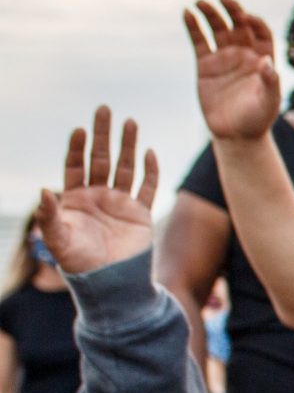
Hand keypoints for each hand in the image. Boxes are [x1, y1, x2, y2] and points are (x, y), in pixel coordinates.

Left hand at [38, 108, 160, 278]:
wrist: (110, 283)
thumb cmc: (79, 263)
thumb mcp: (57, 238)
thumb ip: (49, 214)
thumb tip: (43, 190)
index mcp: (76, 199)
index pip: (76, 165)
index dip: (77, 148)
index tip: (79, 131)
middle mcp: (98, 196)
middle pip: (101, 158)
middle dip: (102, 134)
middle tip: (103, 109)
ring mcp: (121, 203)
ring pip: (125, 167)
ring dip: (128, 145)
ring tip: (130, 122)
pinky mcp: (141, 213)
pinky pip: (148, 187)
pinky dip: (150, 170)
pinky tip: (149, 153)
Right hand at [185, 0, 284, 142]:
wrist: (235, 134)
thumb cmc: (257, 119)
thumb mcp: (269, 102)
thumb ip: (270, 82)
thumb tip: (266, 62)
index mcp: (264, 59)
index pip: (261, 32)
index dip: (255, 22)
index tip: (247, 18)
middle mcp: (244, 54)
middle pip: (239, 25)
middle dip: (233, 10)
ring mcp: (224, 57)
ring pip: (217, 29)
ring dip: (210, 14)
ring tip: (200, 2)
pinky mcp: (205, 64)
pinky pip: (199, 41)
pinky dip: (193, 26)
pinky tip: (187, 13)